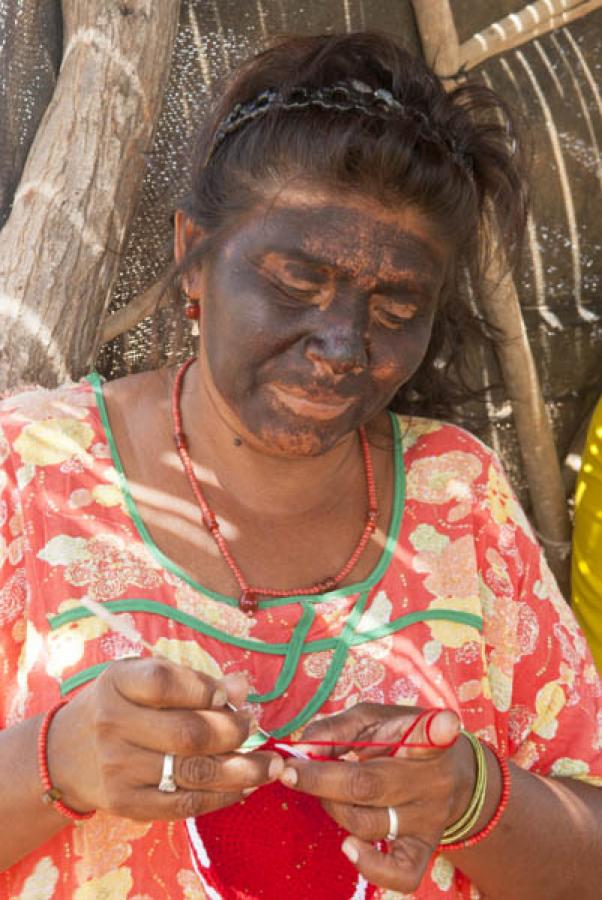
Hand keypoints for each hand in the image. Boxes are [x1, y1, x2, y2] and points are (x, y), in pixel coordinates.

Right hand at [46, 657, 283, 820]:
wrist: (66, 754)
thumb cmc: (119, 705)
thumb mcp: (142, 678)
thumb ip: (191, 680)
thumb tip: (241, 686)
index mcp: (118, 683)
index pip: (165, 682)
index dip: (206, 688)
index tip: (234, 694)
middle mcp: (113, 725)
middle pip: (187, 733)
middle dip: (233, 731)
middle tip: (255, 726)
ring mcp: (118, 769)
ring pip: (192, 773)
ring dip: (241, 770)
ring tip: (271, 765)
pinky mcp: (127, 804)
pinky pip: (184, 805)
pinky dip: (222, 797)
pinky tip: (246, 787)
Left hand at [278, 703, 474, 893]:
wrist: (449, 774)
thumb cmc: (400, 738)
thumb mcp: (374, 718)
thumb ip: (337, 728)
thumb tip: (302, 749)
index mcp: (422, 739)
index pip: (431, 734)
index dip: (437, 730)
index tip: (446, 723)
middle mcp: (431, 780)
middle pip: (369, 785)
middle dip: (320, 779)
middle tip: (289, 772)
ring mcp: (428, 819)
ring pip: (369, 824)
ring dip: (333, 808)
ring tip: (325, 792)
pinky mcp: (424, 849)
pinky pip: (401, 873)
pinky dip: (371, 867)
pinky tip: (348, 848)